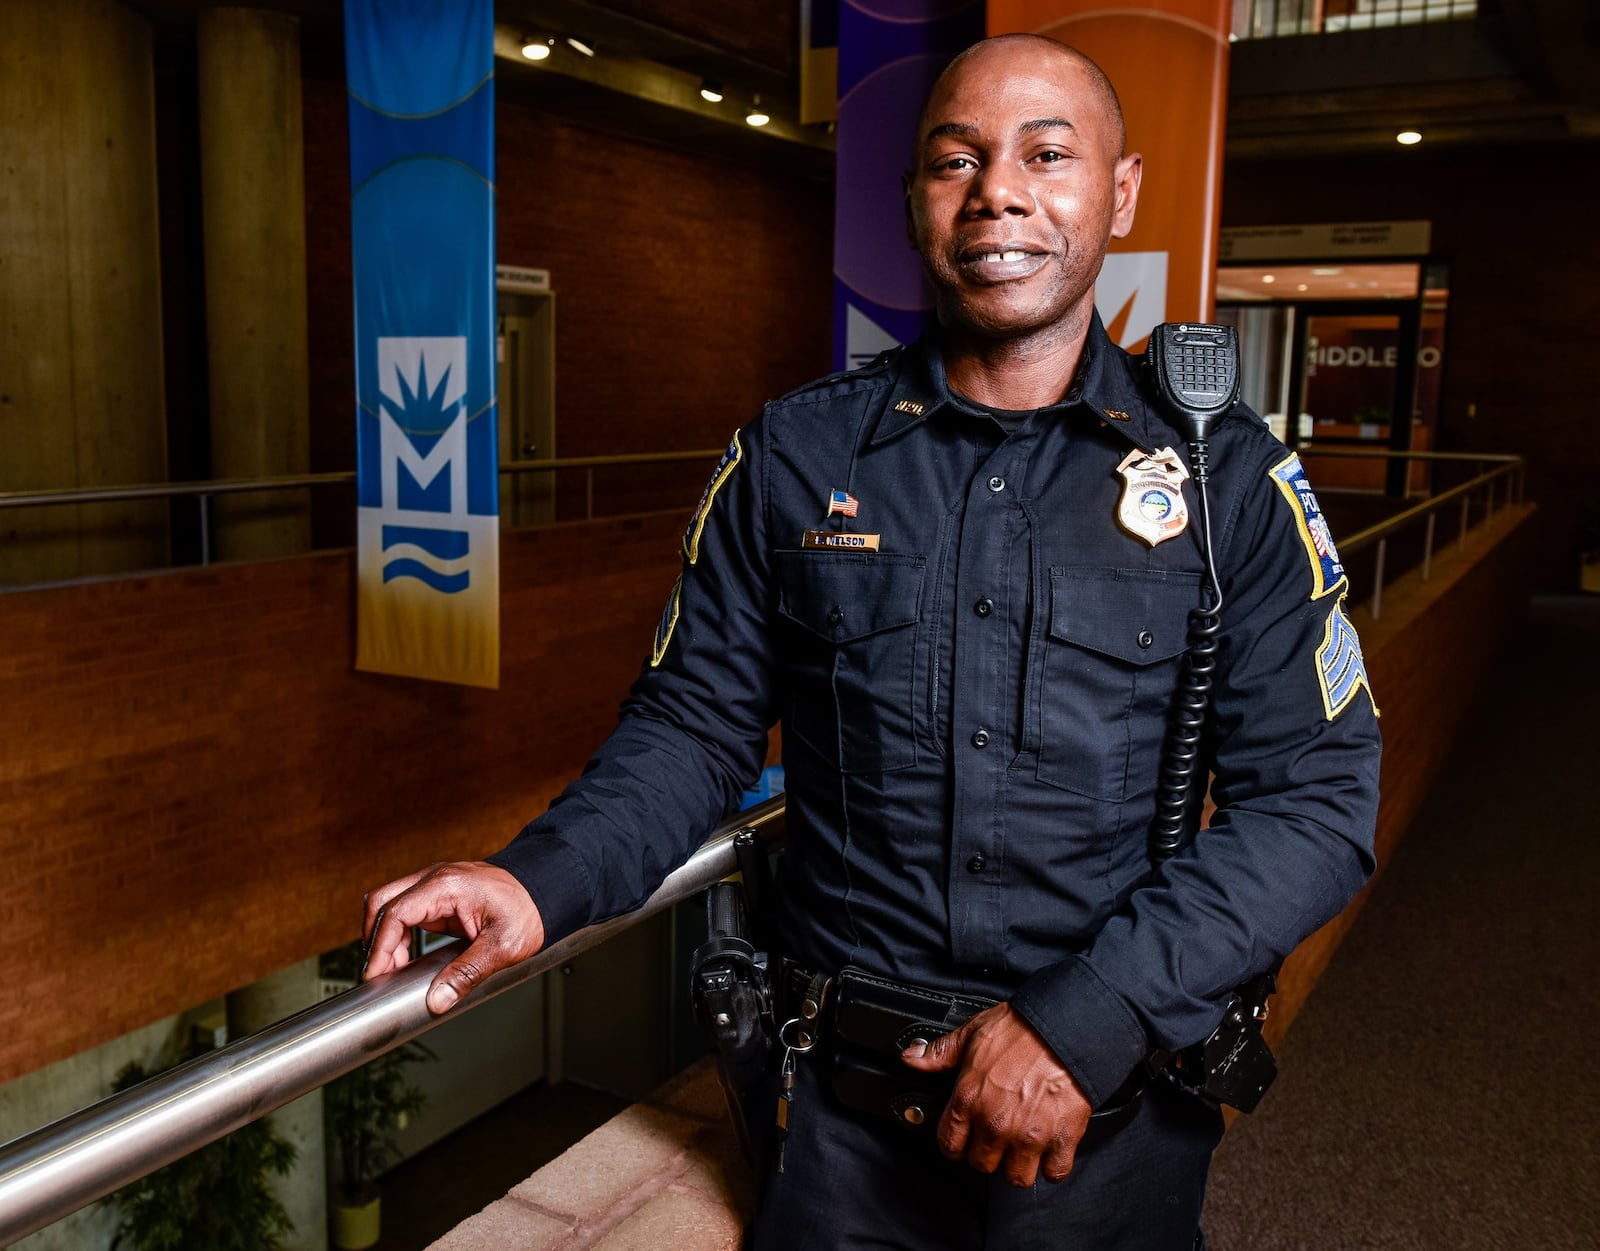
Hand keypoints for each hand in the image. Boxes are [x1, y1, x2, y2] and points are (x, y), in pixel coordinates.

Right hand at [361, 861, 545, 1014]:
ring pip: (391, 904)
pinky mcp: (441, 895)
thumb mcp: (503, 946)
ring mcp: (437, 884)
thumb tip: (438, 999)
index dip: (380, 946)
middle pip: (382, 901)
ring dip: (385, 936)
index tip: (375, 974)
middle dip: (374, 938)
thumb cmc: (530, 910)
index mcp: (447, 885)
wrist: (548, 890)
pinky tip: (406, 957)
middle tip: (379, 973)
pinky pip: (408, 910)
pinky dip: (399, 933)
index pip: (396, 912)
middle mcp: (436, 878)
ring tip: (393, 970)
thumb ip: (467, 973)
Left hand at [901, 1003, 1091, 1186]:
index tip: (964, 1139)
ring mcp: (1029, 1135)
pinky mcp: (1062, 1139)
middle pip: (982, 1164)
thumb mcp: (972, 1033)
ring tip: (1022, 1147)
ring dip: (1019, 1164)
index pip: (949, 1145)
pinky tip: (1050, 1148)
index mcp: (969, 1099)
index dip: (955, 1144)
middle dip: (987, 1154)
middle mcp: (996, 1123)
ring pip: (1016, 1176)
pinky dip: (1053, 1165)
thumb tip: (913, 1058)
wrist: (1065, 1029)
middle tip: (997, 1137)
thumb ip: (940, 1052)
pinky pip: (1054, 1172)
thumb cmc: (1021, 1029)